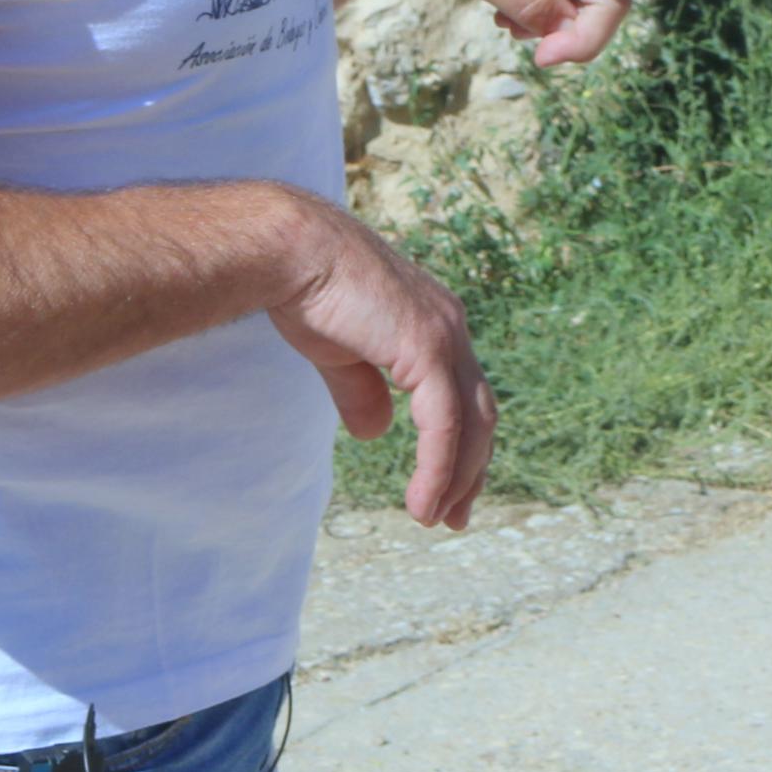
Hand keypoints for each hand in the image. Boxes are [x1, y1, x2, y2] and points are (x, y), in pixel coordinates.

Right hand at [269, 198, 497, 528]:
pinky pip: (443, 425)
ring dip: (457, 477)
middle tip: (454, 516)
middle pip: (480, 413)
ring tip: (436, 518)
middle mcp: (451, 328)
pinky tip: (423, 502)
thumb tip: (376, 434)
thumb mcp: (340, 353)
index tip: (450, 489)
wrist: (291, 253)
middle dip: (471, 469)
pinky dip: (438, 469)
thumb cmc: (308, 293)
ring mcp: (444, 336)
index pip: (465, 396)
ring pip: (470, 424)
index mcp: (435, 325)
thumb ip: (362, 392)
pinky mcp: (426, 349)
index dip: (462, 445)